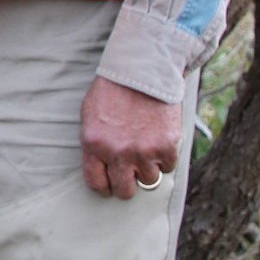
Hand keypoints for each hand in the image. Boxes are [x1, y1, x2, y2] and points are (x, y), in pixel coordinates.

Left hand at [80, 74, 180, 200]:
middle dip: (128, 183)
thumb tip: (100, 168)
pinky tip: (160, 140)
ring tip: (147, 149)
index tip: (111, 184)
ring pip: (149, 181)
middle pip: (124, 191)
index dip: (105, 187)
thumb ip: (94, 144)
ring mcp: (143, 151)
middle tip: (132, 172)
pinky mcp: (167, 146)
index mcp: (94, 144)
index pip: (96, 183)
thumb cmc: (114, 89)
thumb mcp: (91, 115)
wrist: (144, 68)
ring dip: (149, 168)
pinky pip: (168, 166)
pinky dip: (166, 157)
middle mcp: (117, 152)